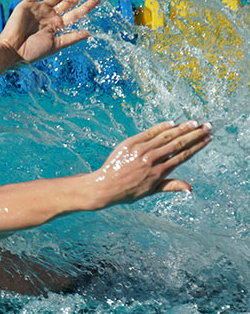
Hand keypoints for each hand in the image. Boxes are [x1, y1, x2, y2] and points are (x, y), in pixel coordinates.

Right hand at [0, 0, 101, 63]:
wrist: (12, 49)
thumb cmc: (33, 51)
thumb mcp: (55, 46)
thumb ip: (71, 38)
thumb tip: (89, 33)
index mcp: (58, 26)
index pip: (77, 13)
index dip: (88, 5)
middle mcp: (50, 16)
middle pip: (69, 2)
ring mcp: (40, 10)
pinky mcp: (27, 5)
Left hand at [91, 120, 211, 206]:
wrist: (105, 186)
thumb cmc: (129, 191)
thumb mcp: (151, 191)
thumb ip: (171, 186)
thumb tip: (190, 188)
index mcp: (159, 172)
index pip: (183, 155)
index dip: (197, 146)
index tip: (208, 139)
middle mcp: (152, 159)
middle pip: (178, 143)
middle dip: (195, 134)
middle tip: (208, 126)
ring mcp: (141, 150)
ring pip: (166, 136)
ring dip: (182, 128)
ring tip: (195, 122)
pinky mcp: (130, 143)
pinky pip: (149, 133)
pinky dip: (161, 127)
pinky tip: (172, 122)